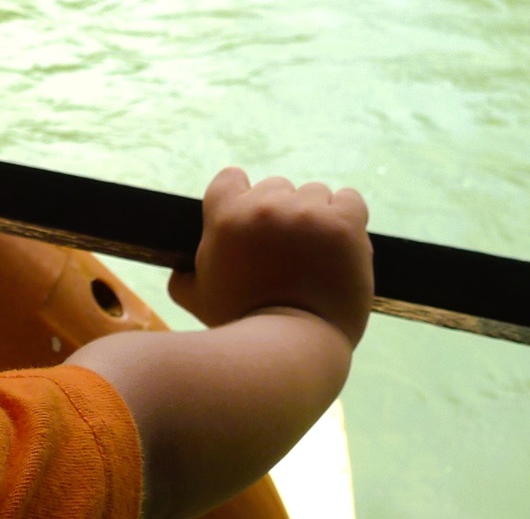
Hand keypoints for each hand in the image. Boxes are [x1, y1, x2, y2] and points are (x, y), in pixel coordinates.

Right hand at [166, 167, 374, 345]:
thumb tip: (180, 268)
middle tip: (287, 253)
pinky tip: (341, 241)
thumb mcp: (198, 301)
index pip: (231, 178)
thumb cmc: (242, 326)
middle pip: (277, 188)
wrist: (290, 351)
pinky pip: (350, 200)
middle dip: (281, 215)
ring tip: (317, 255)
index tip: (252, 224)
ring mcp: (308, 214)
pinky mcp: (343, 226)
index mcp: (226, 216)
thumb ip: (184, 276)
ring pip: (315, 194)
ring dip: (316, 218)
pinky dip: (347, 217)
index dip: (241, 199)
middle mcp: (266, 206)